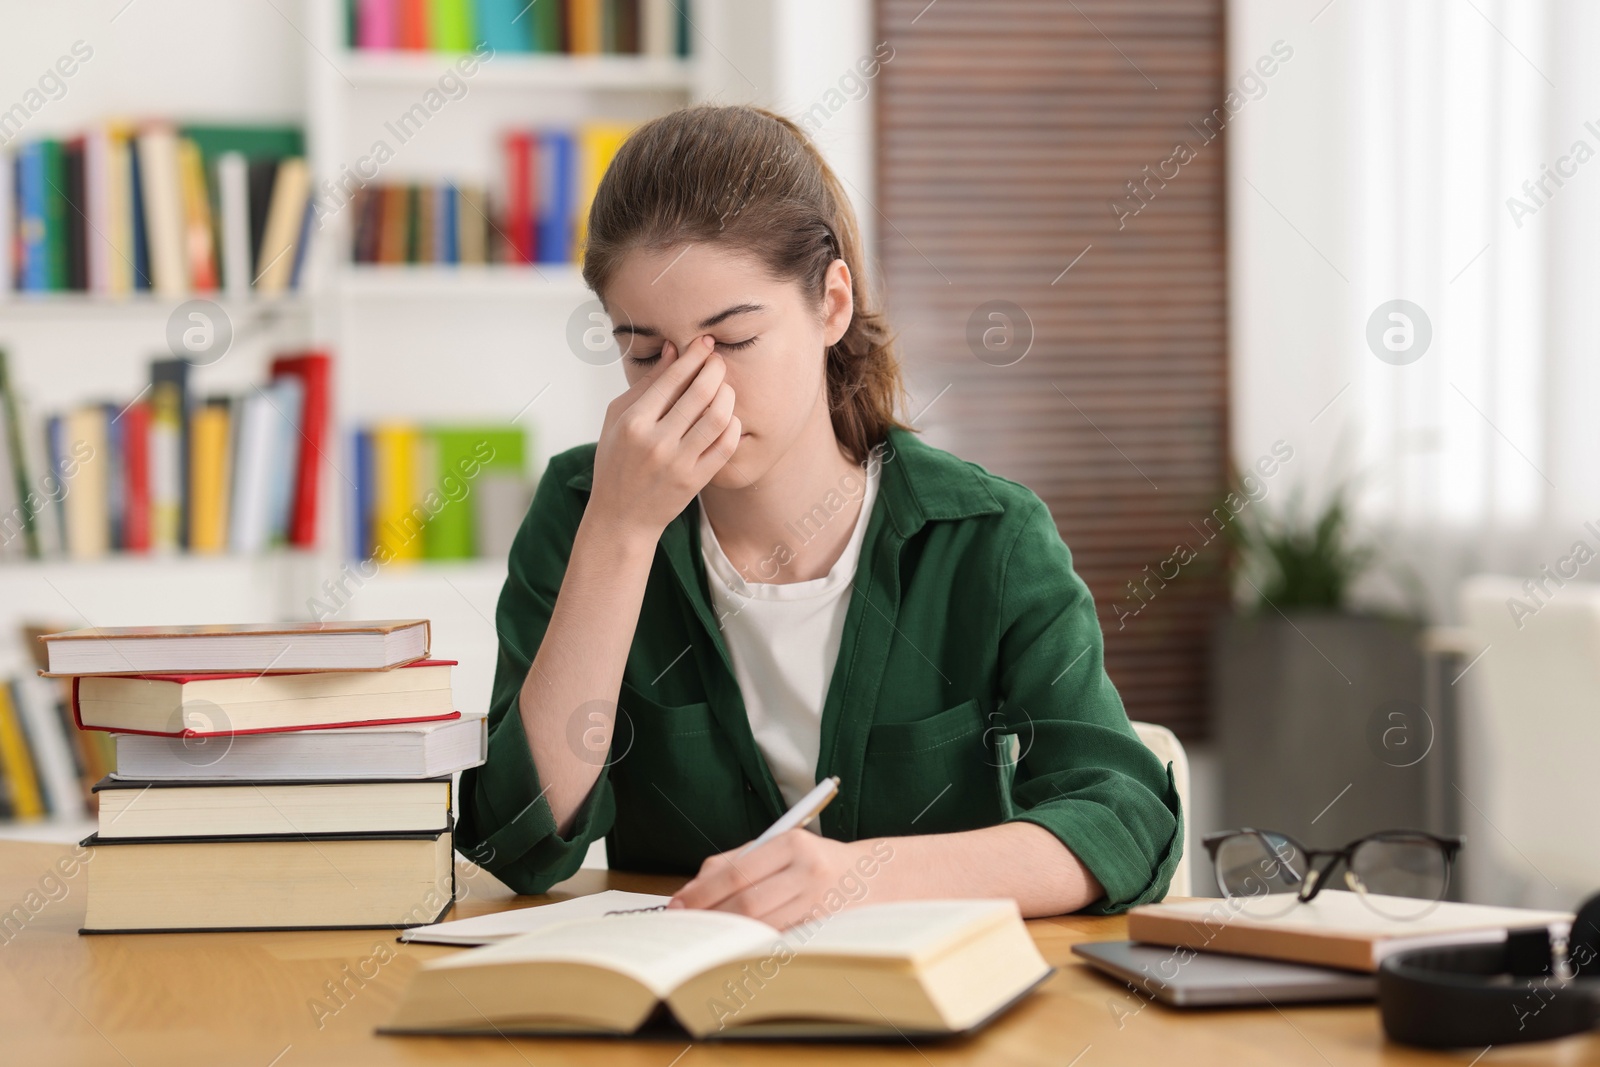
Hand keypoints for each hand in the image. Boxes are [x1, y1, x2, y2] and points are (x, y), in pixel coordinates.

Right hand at [587, 333, 740, 544]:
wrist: (621, 517)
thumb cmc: (615, 463)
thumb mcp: (617, 419)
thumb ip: (645, 385)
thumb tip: (674, 352)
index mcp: (633, 423)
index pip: (671, 379)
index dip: (693, 356)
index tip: (705, 343)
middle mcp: (656, 442)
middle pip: (699, 394)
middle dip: (714, 369)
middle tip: (718, 361)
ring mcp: (678, 464)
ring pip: (717, 417)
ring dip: (727, 395)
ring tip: (724, 388)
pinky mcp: (695, 481)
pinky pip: (726, 446)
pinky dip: (733, 425)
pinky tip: (728, 417)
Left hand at [667, 830, 890, 930]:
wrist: (877, 877)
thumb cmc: (817, 862)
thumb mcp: (782, 847)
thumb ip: (738, 861)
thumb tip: (692, 888)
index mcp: (792, 843)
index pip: (737, 872)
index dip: (702, 893)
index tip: (677, 905)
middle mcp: (808, 871)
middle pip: (747, 903)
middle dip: (710, 917)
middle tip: (685, 926)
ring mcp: (819, 904)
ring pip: (762, 927)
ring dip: (729, 934)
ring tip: (705, 937)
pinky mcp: (825, 930)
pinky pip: (779, 941)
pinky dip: (753, 944)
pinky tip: (736, 946)